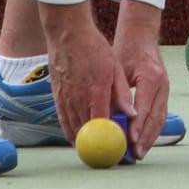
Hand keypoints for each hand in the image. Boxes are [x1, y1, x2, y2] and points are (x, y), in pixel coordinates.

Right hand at [39, 0, 116, 141]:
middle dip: (100, 144)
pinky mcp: (57, 98)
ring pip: (75, 131)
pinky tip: (81, 138)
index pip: (105, 126)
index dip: (113, 140)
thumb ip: (122, 94)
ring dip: (86, 141)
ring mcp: (65, 100)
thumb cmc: (94, 48)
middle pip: (89, 133)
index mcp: (96, 93)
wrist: (67, 34)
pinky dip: (73, 133)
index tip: (122, 148)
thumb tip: (132, 116)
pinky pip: (64, 123)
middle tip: (111, 153)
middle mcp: (78, 100)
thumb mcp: (114, 68)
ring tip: (98, 148)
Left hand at [112, 0, 169, 159]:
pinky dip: (152, 130)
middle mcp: (162, 85)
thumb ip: (118, 92)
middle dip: (145, 138)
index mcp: (151, 77)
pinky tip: (143, 141)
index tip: (130, 141)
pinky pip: (160, 115)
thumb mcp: (118, 68)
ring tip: (139, 153)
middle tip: (135, 154)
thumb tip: (111, 118)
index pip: (145, 107)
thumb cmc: (126, 51)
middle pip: (156, 117)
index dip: (138, 126)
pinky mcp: (164, 93)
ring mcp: (166, 89)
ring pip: (160, 119)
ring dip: (150, 138)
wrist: (141, 37)